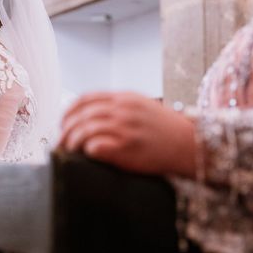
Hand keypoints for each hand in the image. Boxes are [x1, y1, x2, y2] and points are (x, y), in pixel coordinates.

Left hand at [58, 91, 196, 176]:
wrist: (192, 144)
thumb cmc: (166, 129)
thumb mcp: (141, 106)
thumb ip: (118, 105)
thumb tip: (91, 114)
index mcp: (124, 98)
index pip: (85, 99)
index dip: (69, 111)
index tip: (62, 123)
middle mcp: (122, 110)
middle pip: (81, 115)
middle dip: (66, 129)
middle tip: (60, 142)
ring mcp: (125, 128)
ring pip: (85, 130)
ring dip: (72, 142)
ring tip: (69, 151)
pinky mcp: (128, 148)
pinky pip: (97, 146)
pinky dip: (87, 149)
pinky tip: (86, 154)